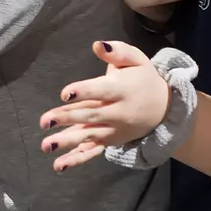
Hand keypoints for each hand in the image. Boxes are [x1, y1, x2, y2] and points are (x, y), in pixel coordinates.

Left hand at [39, 41, 170, 170]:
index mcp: (123, 90)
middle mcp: (118, 112)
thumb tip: (97, 45)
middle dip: (67, 119)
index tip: (65, 94)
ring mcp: (114, 130)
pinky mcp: (110, 141)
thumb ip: (118, 52)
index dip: (84, 91)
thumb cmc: (144, 79)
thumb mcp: (138, 60)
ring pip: (88, 136)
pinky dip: (76, 160)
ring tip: (46, 145)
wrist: (166, 108)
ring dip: (66, 142)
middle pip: (90, 115)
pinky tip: (58, 166)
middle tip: (44, 121)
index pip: (101, 91)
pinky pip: (93, 152)